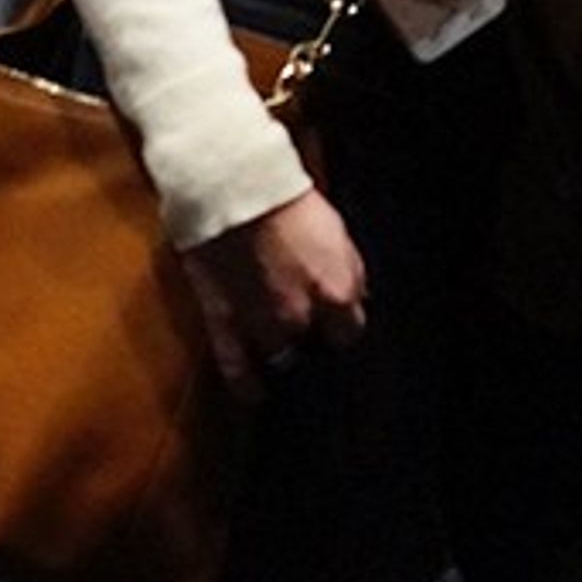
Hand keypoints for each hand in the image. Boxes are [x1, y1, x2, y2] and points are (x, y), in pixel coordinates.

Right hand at [183, 187, 365, 398]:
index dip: (342, 327)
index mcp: (335, 293)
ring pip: (279, 359)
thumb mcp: (337, 232)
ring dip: (283, 354)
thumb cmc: (288, 201)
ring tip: (284, 352)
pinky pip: (236, 368)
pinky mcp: (224, 324)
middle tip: (308, 329)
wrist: (235, 187)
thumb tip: (357, 301)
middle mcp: (300, 317)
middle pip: (314, 348)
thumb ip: (350, 273)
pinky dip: (246, 385)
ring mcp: (259, 325)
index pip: (349, 333)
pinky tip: (254, 395)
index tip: (336, 325)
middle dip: (313, 338)